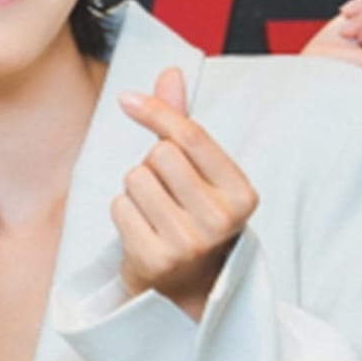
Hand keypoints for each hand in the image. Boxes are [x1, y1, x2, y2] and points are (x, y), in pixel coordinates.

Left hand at [113, 68, 258, 321]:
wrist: (185, 288)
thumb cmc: (192, 218)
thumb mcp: (199, 174)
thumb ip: (183, 124)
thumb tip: (171, 72)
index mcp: (242, 194)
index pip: (190, 137)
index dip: (156, 112)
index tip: (128, 100)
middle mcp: (221, 219)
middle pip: (158, 155)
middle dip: (151, 166)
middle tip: (164, 194)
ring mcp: (189, 242)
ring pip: (135, 179)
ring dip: (135, 191)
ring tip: (154, 213)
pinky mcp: (155, 259)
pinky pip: (118, 207)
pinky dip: (122, 213)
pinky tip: (142, 232)